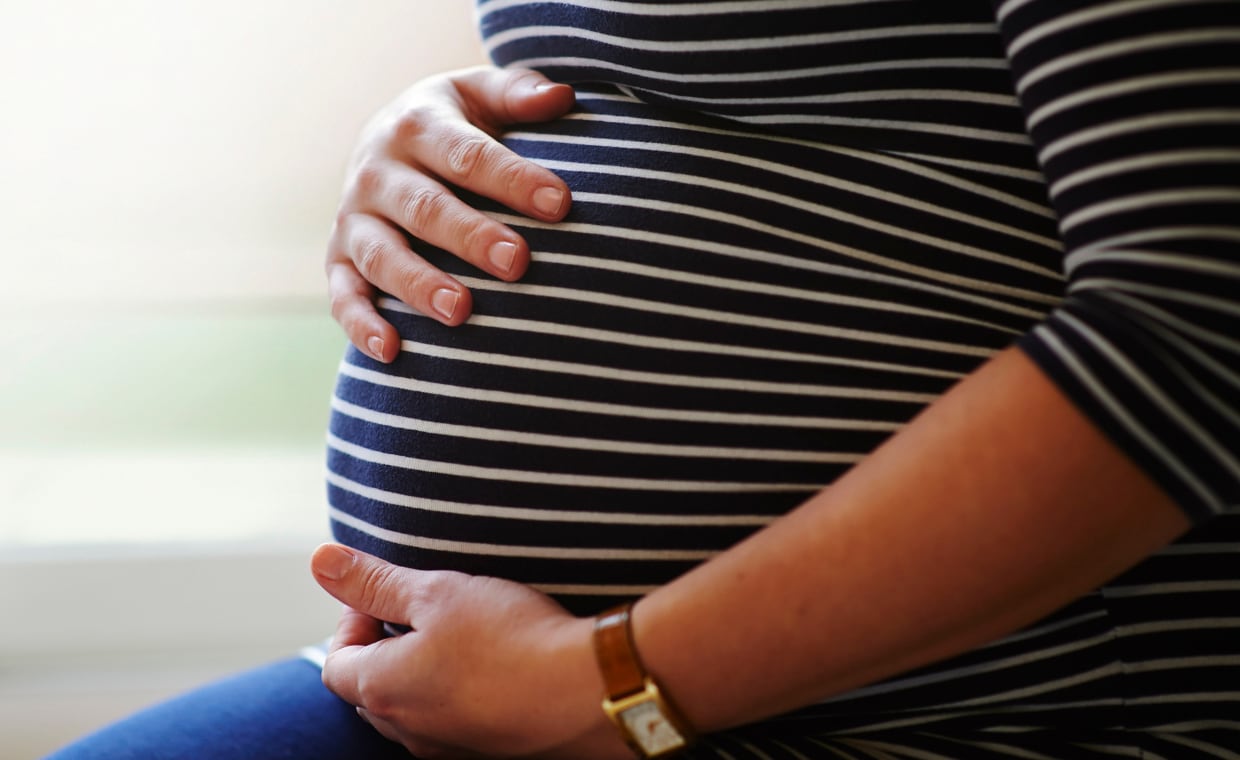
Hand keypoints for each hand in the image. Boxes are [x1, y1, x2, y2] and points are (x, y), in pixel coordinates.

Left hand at [310, 544, 632, 758]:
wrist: (588, 691)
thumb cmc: (510, 637)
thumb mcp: (437, 591)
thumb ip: (375, 580)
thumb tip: (320, 561)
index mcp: (382, 690)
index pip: (335, 662)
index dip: (353, 620)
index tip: (389, 593)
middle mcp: (408, 730)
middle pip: (370, 691)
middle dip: (384, 648)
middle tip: (422, 612)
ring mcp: (448, 748)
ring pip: (412, 711)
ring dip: (422, 673)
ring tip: (462, 635)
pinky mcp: (488, 753)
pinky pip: (453, 724)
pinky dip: (458, 694)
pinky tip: (496, 666)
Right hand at [326, 66, 574, 361]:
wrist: (389, 141)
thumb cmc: (456, 124)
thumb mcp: (480, 96)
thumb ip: (518, 95)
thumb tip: (563, 97)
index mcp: (418, 125)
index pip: (468, 154)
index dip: (513, 178)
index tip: (560, 202)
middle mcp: (378, 171)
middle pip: (426, 208)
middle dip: (471, 237)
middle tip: (518, 263)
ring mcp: (355, 219)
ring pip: (382, 255)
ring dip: (419, 284)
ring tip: (461, 311)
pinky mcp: (339, 259)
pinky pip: (343, 294)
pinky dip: (360, 323)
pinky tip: (391, 350)